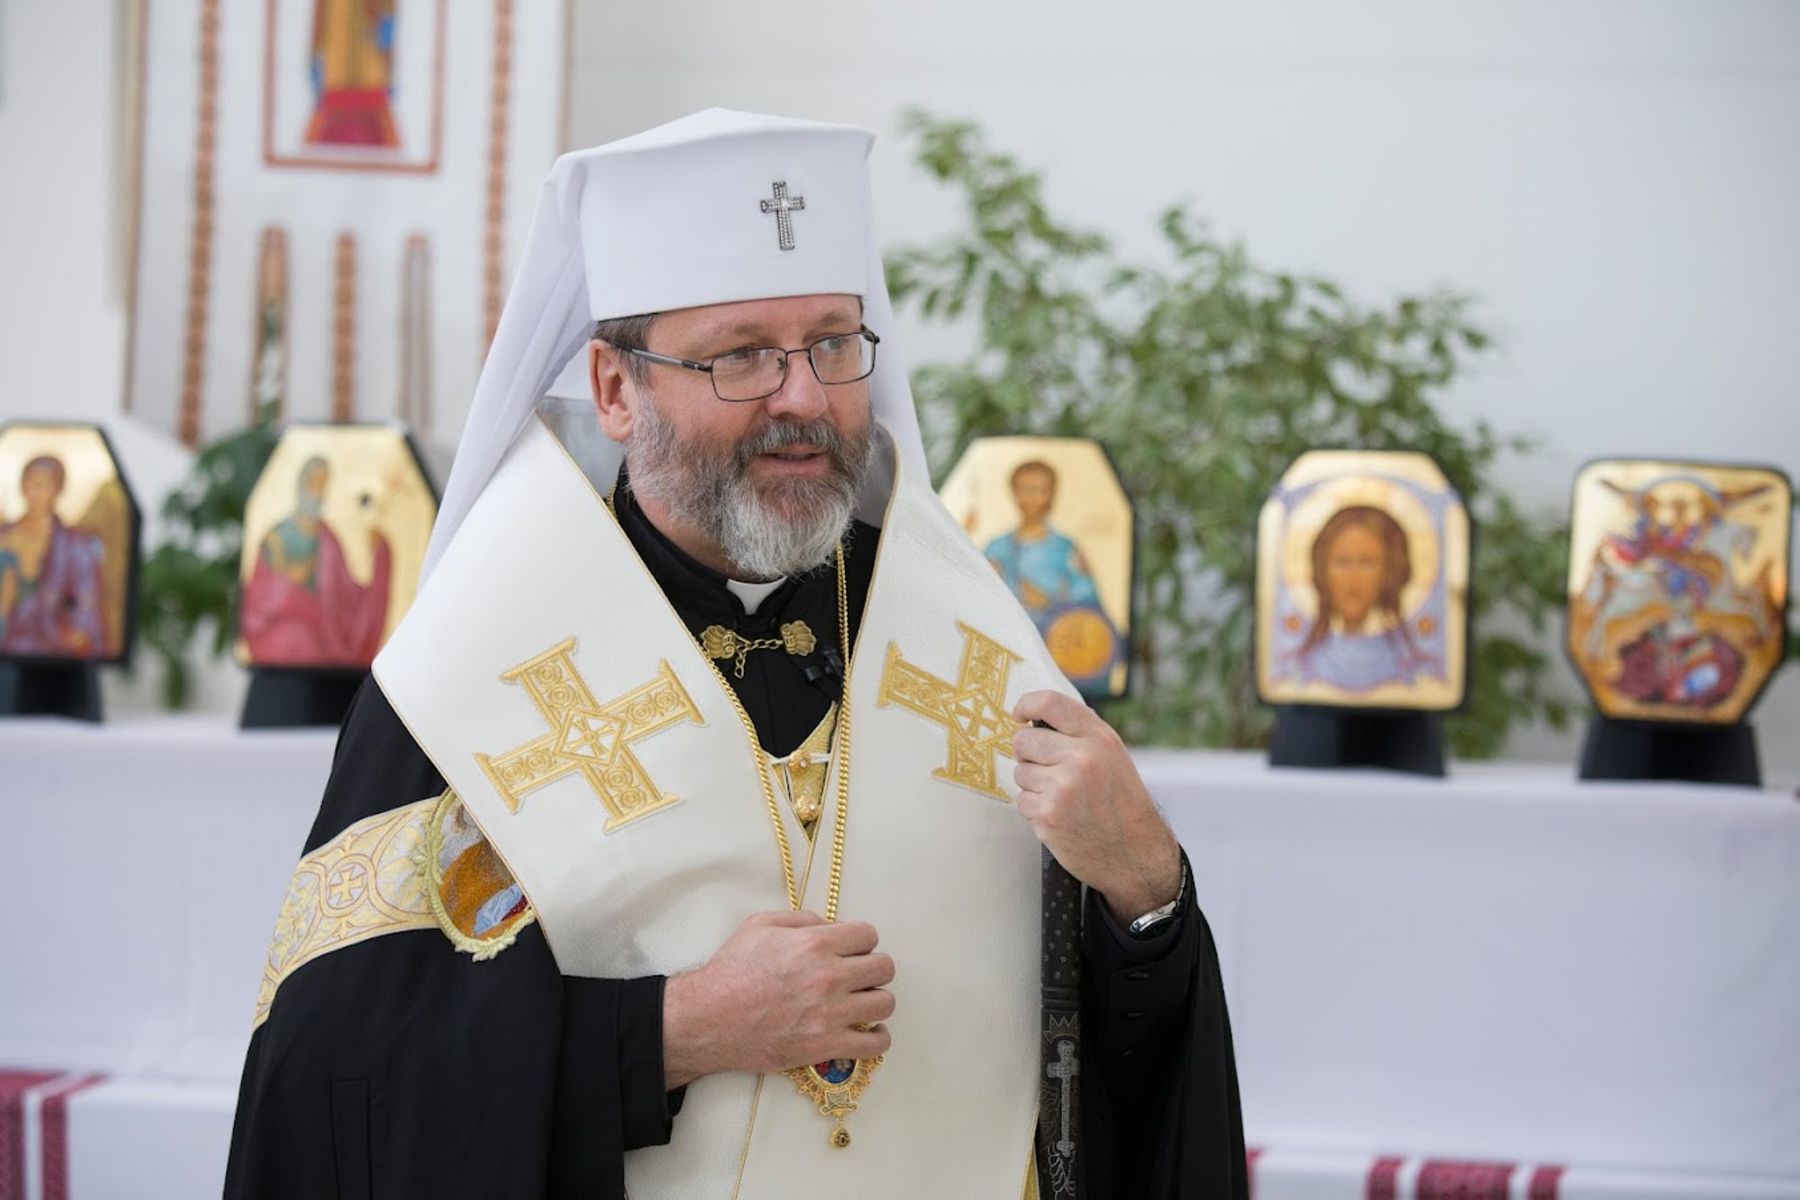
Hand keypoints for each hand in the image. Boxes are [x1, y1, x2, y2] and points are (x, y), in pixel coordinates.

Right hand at [662, 911, 893, 1088]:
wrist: (708, 1019)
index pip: (869, 935)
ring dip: (876, 1000)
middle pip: (884, 967)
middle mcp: (828, 977)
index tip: (852, 951)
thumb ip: (801, 919)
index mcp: (814, 943)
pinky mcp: (825, 1046)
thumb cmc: (731, 971)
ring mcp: (829, 1014)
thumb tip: (830, 925)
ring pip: (885, 1003)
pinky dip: (878, 1038)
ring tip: (862, 1002)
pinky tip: (868, 1030)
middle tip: (858, 976)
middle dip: (873, 968)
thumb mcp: (760, 925)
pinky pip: (875, 1044)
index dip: (861, 941)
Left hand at [1011, 690, 1182, 925]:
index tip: (1020, 715)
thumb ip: (1080, 734)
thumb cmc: (1122, 803)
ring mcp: (1062, 788)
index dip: (1026, 705)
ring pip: (1020, 772)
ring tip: (1062, 797)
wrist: (1135, 853)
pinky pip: (1021, 800)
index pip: (1049, 703)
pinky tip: (1060, 815)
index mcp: (1098, 738)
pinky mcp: (1047, 815)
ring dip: (1033, 784)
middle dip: (1028, 753)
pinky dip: (1035, 809)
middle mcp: (1081, 759)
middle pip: (1023, 740)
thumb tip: (1037, 717)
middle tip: (1047, 768)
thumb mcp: (1113, 756)